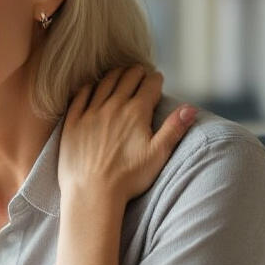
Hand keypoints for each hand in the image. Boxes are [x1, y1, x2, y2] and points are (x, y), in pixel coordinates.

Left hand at [59, 66, 195, 206]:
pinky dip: (90, 86)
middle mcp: (113, 106)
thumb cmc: (128, 178)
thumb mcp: (158, 154)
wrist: (92, 192)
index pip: (150, 84)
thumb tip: (191, 108)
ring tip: (120, 75)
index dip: (156, 79)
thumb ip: (174, 128)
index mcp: (136, 112)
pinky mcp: (73, 121)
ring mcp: (91, 112)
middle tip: (140, 73)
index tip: (157, 80)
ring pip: (105, 82)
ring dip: (115, 75)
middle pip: (127, 77)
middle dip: (137, 72)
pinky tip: (93, 86)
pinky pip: (81, 94)